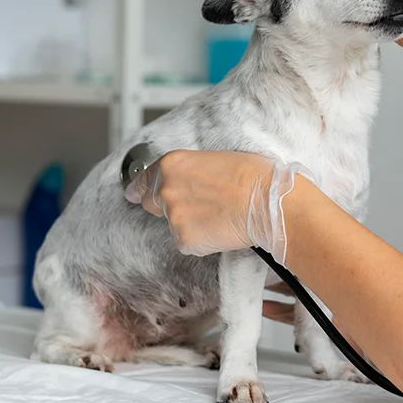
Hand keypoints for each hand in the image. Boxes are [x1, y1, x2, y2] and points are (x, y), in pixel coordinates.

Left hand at [125, 149, 306, 260]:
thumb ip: (193, 171)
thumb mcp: (216, 159)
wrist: (269, 202)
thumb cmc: (254, 176)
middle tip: (192, 207)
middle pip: (151, 203)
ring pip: (175, 225)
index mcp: (173, 164)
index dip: (138, 187)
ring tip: (221, 216)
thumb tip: (190, 181)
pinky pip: (188, 243)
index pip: (144, 178)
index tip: (133, 193)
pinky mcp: (185, 240)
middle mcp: (167, 190)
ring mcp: (174, 217)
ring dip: (191, 224)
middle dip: (166, 206)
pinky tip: (221, 229)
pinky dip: (202, 240)